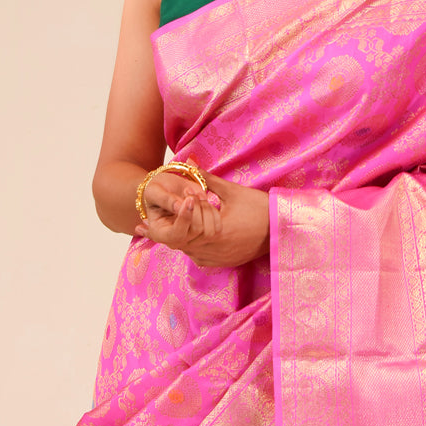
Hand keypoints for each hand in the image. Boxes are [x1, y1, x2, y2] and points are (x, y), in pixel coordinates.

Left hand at [135, 171, 268, 268]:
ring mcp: (217, 259)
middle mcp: (211, 250)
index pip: (174, 233)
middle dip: (163, 233)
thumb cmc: (260, 208)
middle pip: (176, 245)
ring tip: (162, 230)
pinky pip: (200, 257)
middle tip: (144, 228)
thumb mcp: (232, 192)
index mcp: (210, 232)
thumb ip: (207, 179)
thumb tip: (188, 162)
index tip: (142, 223)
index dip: (157, 227)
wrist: (283, 231)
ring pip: (187, 252)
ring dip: (177, 240)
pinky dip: (191, 247)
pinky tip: (187, 238)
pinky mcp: (225, 263)